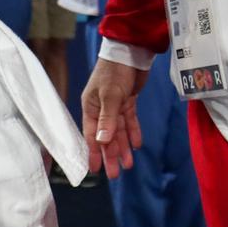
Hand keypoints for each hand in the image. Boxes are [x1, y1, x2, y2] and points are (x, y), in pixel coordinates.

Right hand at [81, 57, 147, 178]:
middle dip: (110, 155)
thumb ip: (107, 119)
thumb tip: (102, 142)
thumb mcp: (110, 95)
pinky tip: (137, 145)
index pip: (91, 134)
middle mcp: (101, 108)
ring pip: (118, 131)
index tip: (95, 170)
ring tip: (129, 164)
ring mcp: (114, 105)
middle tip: (116, 174)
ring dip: (123, 147)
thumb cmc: (114, 72)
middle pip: (106, 136)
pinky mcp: (127, 101)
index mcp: (91, 107)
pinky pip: (129, 121)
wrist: (131, 52)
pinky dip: (133, 132)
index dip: (93, 152)